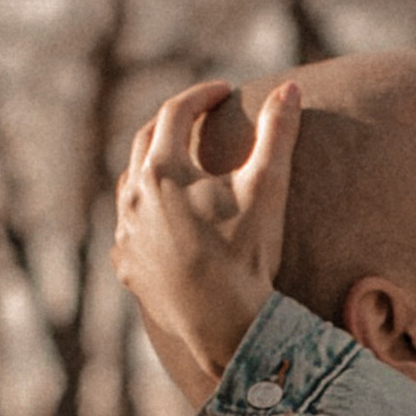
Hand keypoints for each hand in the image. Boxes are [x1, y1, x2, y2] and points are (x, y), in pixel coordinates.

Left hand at [115, 75, 300, 405]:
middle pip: (146, 142)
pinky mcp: (127, 266)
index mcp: (162, 169)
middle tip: (199, 118)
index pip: (176, 113)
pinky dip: (146, 211)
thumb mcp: (267, 188)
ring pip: (131, 183)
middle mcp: (133, 196)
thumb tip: (290, 89)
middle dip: (173, 123)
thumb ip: (277, 133)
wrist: (224, 327)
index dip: (202, 97)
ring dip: (153, 166)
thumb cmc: (246, 255)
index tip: (224, 92)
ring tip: (180, 164)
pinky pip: (129, 227)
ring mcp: (125, 233)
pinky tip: (164, 218)